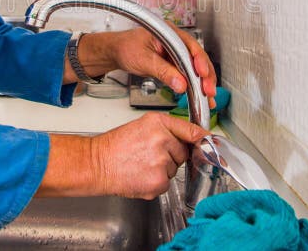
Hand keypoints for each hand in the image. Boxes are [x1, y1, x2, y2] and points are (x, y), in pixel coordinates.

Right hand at [91, 112, 209, 198]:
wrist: (97, 164)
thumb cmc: (117, 145)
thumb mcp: (143, 125)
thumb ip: (168, 129)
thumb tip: (193, 137)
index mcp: (158, 123)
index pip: (190, 131)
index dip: (201, 138)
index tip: (209, 141)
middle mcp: (162, 141)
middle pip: (183, 152)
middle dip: (171, 154)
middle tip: (148, 153)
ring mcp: (161, 163)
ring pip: (174, 168)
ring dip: (163, 168)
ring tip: (141, 163)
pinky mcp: (158, 182)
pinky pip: (167, 183)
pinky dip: (156, 182)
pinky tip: (141, 175)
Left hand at [113, 24, 216, 108]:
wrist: (117, 52)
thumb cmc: (126, 48)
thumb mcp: (144, 60)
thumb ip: (163, 72)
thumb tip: (180, 84)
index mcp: (169, 33)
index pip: (190, 46)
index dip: (199, 61)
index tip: (202, 74)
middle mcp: (176, 41)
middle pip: (197, 57)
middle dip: (205, 75)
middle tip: (208, 91)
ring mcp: (176, 52)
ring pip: (195, 67)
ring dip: (203, 82)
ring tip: (208, 97)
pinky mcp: (174, 63)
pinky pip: (188, 74)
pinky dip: (194, 85)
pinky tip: (200, 95)